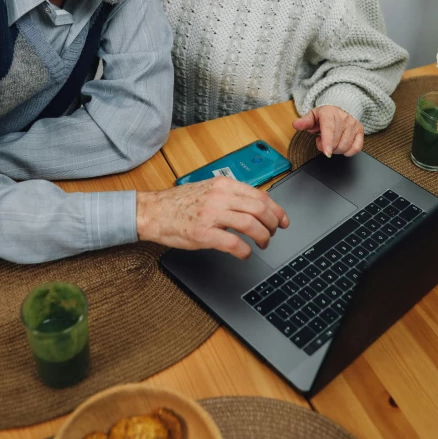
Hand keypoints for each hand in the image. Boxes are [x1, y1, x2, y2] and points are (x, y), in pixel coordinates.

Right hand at [136, 177, 288, 259]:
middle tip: (272, 234)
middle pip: (260, 210)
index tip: (283, 220)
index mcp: (223, 185)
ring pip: (251, 225)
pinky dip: (245, 251)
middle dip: (273, 225)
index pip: (260, 196)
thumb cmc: (179, 203)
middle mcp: (220, 197)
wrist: (154, 211)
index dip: (277, 210)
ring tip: (261, 244)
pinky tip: (244, 253)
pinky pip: (234, 243)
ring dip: (263, 238)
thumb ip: (230, 195)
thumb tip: (254, 205)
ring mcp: (212, 215)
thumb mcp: (208, 190)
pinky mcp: (203, 233)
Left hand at [292, 105, 363, 156]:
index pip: (329, 130)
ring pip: (345, 146)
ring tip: (331, 141)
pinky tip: (342, 146)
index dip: (328, 142)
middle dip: (327, 147)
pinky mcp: (360, 131)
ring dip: (336, 150)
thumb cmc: (326, 114)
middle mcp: (343, 118)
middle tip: (322, 141)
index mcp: (329, 113)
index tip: (327, 153)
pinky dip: (348, 151)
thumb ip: (304, 122)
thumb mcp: (312, 116)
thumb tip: (296, 124)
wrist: (341, 107)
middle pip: (336, 142)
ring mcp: (353, 124)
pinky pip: (356, 148)